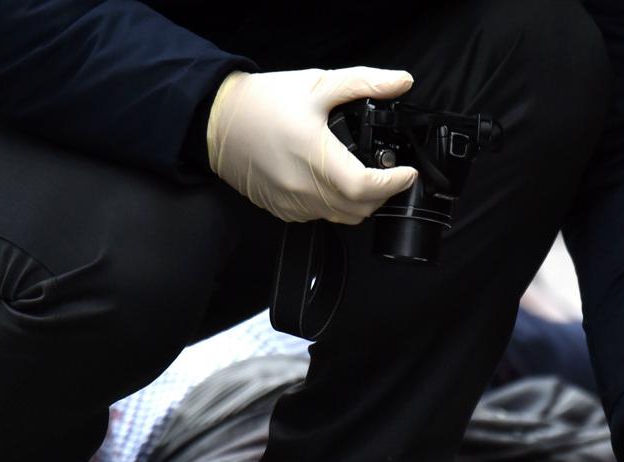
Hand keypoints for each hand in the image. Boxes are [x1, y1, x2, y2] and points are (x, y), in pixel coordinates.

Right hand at [207, 67, 419, 223]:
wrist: (217, 121)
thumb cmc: (263, 102)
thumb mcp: (317, 84)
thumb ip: (364, 83)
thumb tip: (401, 81)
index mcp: (315, 156)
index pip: (365, 187)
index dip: (393, 184)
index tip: (407, 172)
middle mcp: (304, 187)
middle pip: (359, 209)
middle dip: (383, 193)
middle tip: (389, 173)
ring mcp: (292, 203)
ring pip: (342, 217)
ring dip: (360, 202)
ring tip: (364, 177)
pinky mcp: (282, 210)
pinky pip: (320, 216)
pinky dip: (335, 205)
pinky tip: (332, 182)